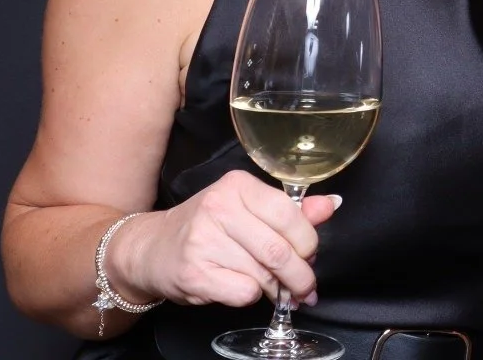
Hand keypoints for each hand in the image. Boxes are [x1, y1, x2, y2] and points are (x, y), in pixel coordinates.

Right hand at [106, 169, 341, 308]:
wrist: (151, 249)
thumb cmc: (207, 228)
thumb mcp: (247, 209)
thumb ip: (291, 210)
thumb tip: (332, 205)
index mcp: (237, 186)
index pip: (289, 214)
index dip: (308, 241)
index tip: (310, 254)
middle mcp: (218, 208)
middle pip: (279, 250)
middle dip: (300, 275)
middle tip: (306, 286)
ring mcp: (203, 241)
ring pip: (263, 274)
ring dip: (278, 289)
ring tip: (278, 291)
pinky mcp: (193, 273)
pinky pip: (243, 292)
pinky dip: (251, 296)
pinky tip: (243, 289)